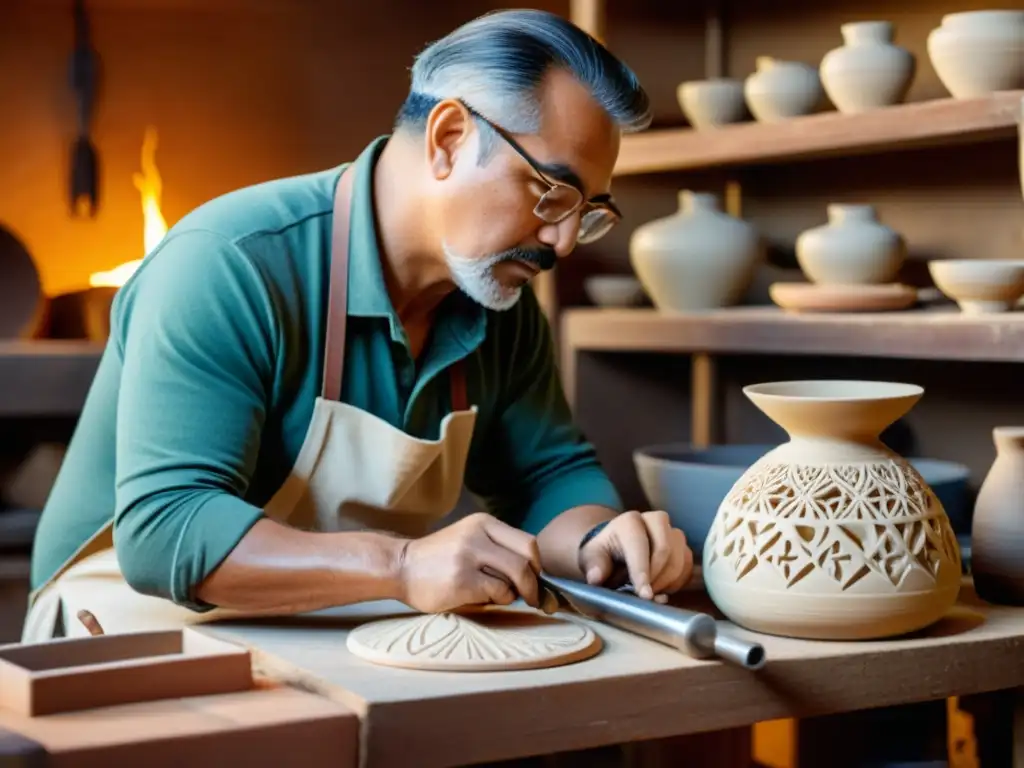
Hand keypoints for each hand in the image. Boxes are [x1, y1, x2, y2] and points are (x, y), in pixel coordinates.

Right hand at [398, 512, 541, 613]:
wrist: (400, 567)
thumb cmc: (438, 558)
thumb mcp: (468, 538)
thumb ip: (497, 548)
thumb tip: (533, 572)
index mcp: (483, 523)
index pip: (527, 542)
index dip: (537, 565)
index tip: (534, 578)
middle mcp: (478, 535)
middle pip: (526, 559)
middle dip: (534, 583)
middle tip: (532, 597)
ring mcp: (469, 557)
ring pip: (515, 576)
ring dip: (514, 593)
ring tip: (499, 596)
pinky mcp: (462, 580)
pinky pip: (498, 592)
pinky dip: (499, 599)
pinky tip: (484, 598)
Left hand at [577, 510, 692, 600]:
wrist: (616, 550)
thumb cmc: (604, 554)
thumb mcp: (592, 558)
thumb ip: (594, 566)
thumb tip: (596, 577)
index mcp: (629, 521)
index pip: (639, 545)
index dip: (642, 572)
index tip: (644, 594)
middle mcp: (654, 520)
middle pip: (665, 548)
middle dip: (656, 577)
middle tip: (645, 595)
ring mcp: (672, 532)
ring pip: (680, 558)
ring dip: (667, 581)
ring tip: (650, 592)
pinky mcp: (683, 546)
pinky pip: (688, 566)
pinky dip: (677, 582)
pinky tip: (661, 588)